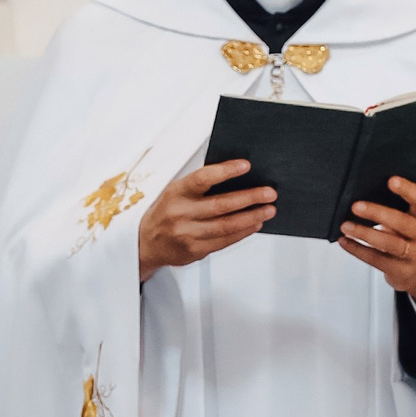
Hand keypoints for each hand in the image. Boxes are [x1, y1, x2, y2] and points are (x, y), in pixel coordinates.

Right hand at [138, 162, 275, 282]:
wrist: (146, 243)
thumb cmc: (167, 212)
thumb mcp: (176, 193)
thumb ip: (200, 186)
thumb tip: (237, 178)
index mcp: (176, 193)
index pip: (203, 178)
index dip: (225, 171)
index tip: (245, 166)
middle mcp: (180, 213)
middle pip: (220, 205)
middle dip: (249, 198)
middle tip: (269, 193)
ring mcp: (187, 234)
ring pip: (226, 225)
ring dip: (251, 217)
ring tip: (268, 210)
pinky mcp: (195, 250)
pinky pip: (225, 240)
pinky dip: (243, 232)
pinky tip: (254, 224)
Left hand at [340, 174, 415, 303]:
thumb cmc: (407, 238)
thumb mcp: (409, 221)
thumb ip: (395, 208)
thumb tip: (362, 192)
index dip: (407, 190)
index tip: (390, 180)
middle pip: (401, 222)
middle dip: (377, 213)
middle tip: (355, 206)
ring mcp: (415, 255)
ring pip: (388, 243)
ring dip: (364, 233)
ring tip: (345, 226)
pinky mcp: (402, 271)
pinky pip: (376, 260)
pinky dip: (357, 249)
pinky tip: (345, 241)